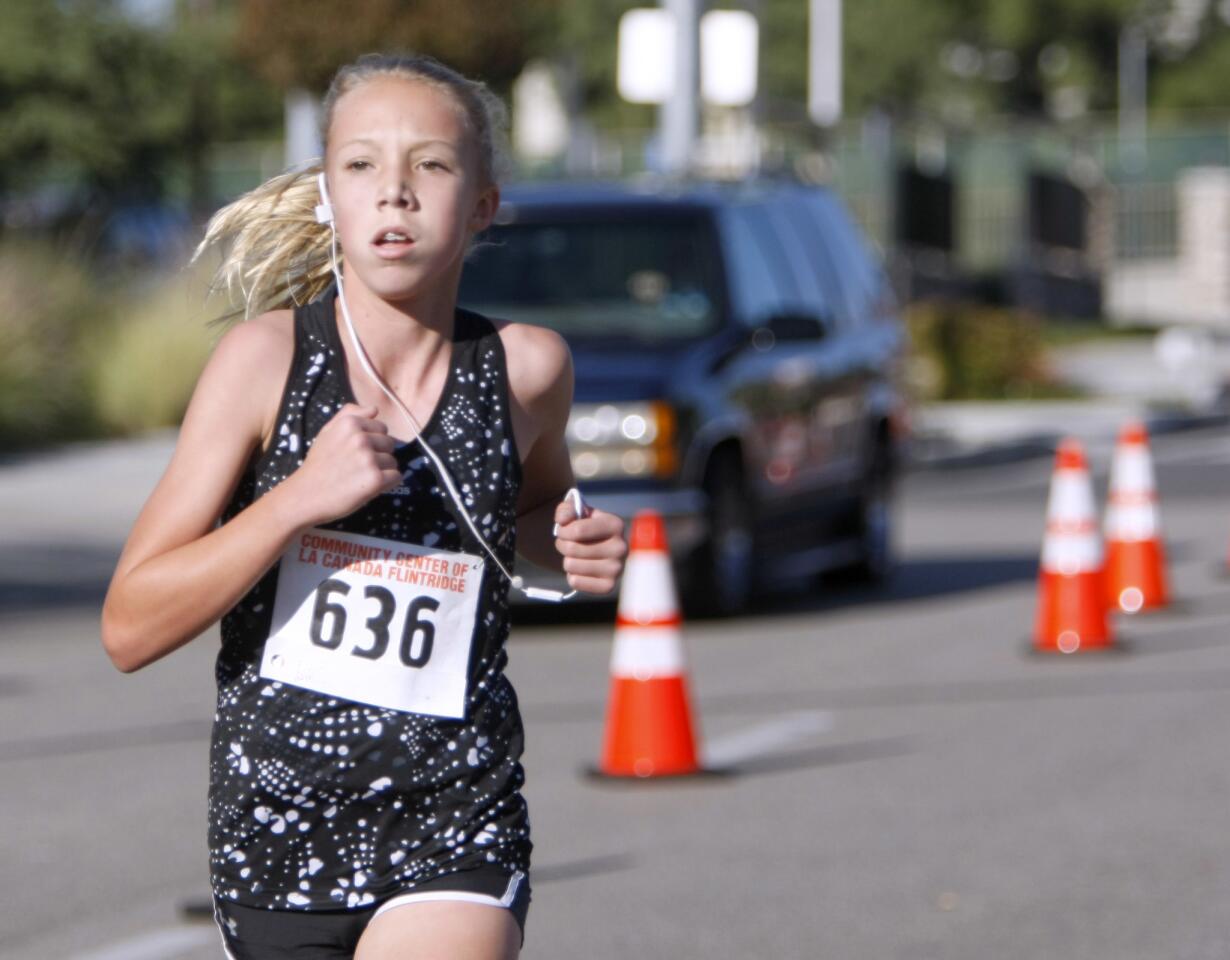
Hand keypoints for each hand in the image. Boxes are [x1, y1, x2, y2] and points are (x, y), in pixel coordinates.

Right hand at [278, 404, 402, 527]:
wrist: (306, 495)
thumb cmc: (319, 464)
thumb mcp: (327, 431)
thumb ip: (349, 414)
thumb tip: (374, 409)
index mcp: (350, 423)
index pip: (381, 428)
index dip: (372, 442)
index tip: (356, 452)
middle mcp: (360, 438)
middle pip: (390, 444)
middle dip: (378, 455)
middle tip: (358, 466)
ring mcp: (369, 458)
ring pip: (393, 461)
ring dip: (382, 470)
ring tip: (360, 477)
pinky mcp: (375, 479)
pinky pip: (396, 477)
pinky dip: (387, 483)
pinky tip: (369, 486)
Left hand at [553, 497, 626, 594]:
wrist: (599, 548)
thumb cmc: (587, 528)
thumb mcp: (578, 512)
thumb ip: (567, 510)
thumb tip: (563, 520)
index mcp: (615, 524)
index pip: (578, 530)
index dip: (563, 531)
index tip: (563, 530)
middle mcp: (621, 547)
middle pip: (572, 549)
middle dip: (562, 545)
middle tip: (566, 543)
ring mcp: (617, 568)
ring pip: (571, 565)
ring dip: (566, 560)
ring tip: (574, 556)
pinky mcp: (609, 586)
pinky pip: (575, 582)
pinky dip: (572, 576)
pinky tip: (581, 569)